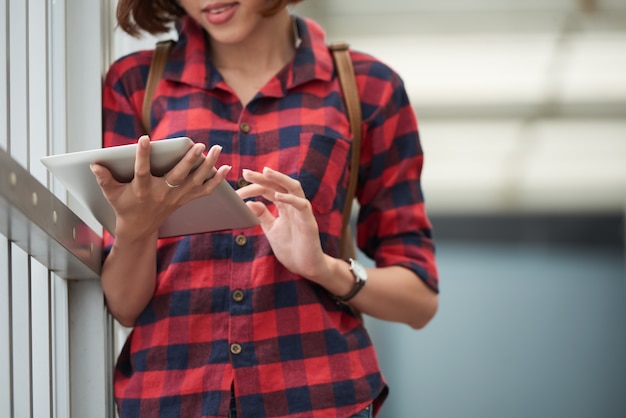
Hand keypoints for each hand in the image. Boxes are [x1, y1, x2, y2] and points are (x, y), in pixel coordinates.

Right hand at [90, 135, 230, 239]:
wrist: (140, 228)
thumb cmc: (125, 206)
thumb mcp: (111, 194)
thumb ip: (104, 180)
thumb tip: (94, 164)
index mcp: (142, 190)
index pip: (141, 171)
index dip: (142, 156)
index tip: (144, 139)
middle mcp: (162, 194)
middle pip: (178, 176)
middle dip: (189, 160)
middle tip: (198, 145)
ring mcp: (176, 197)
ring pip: (195, 181)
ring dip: (208, 165)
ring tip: (216, 149)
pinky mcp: (185, 199)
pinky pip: (204, 190)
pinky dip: (217, 180)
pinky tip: (226, 168)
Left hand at [237, 167, 329, 281]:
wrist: (305, 267)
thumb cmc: (291, 248)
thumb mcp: (272, 230)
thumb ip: (263, 216)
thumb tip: (249, 203)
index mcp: (285, 207)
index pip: (269, 190)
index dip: (255, 185)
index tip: (239, 186)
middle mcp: (294, 206)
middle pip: (279, 185)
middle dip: (263, 177)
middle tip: (246, 173)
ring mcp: (302, 212)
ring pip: (294, 188)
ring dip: (280, 179)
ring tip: (265, 172)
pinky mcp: (309, 221)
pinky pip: (302, 205)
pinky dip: (290, 199)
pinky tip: (277, 196)